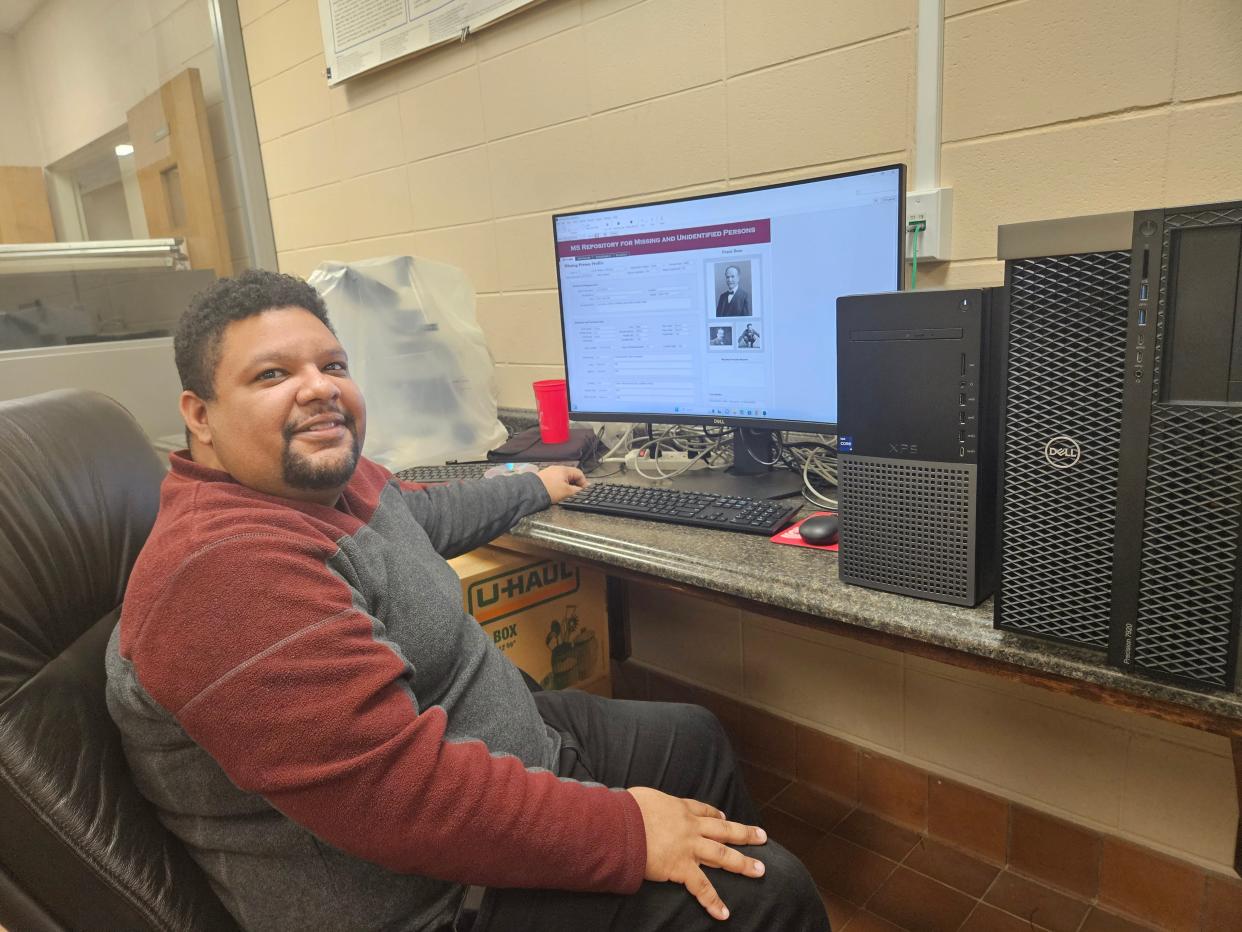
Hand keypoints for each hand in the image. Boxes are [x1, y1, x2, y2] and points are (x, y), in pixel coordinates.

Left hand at [537, 465, 586, 503]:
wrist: (531, 492)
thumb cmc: (549, 490)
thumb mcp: (567, 492)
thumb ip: (578, 490)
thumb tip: (584, 489)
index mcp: (564, 470)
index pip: (579, 473)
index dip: (583, 483)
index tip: (584, 490)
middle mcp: (557, 468)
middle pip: (571, 476)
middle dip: (574, 484)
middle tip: (575, 493)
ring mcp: (550, 472)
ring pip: (563, 478)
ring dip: (566, 486)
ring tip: (565, 494)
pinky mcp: (544, 477)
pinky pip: (555, 480)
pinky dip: (558, 486)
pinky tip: (556, 492)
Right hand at [628, 787, 766, 921]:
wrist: (623, 824)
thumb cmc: (628, 809)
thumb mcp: (644, 798)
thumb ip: (651, 805)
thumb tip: (644, 808)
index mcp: (680, 808)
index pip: (703, 811)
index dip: (716, 815)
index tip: (724, 817)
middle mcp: (690, 827)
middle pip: (724, 829)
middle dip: (745, 833)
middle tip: (762, 837)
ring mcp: (689, 848)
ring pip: (722, 855)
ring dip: (743, 863)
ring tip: (760, 870)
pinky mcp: (681, 867)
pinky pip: (701, 887)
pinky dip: (713, 900)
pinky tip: (724, 913)